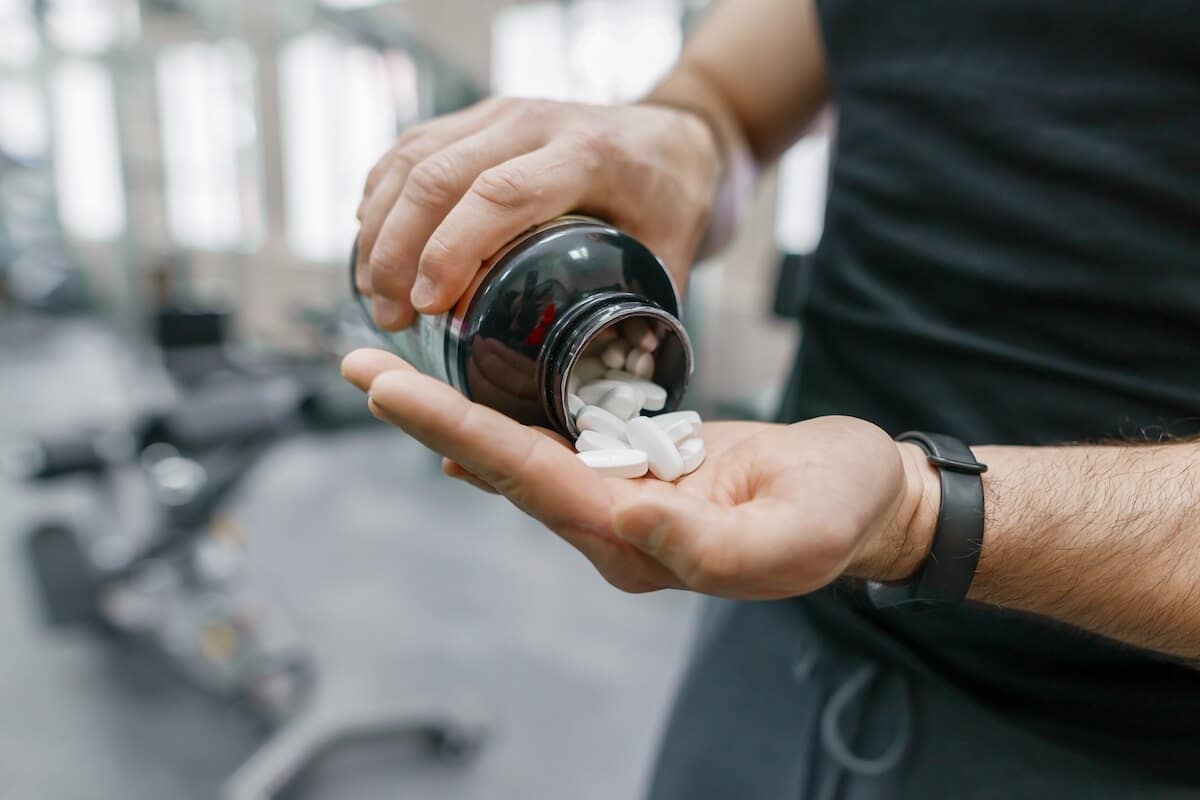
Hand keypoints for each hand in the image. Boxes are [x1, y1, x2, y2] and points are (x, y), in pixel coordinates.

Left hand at [341, 349, 938, 596]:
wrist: (867, 502)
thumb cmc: (840, 512)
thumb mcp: (793, 532)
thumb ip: (709, 544)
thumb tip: (625, 520)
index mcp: (641, 543)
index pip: (531, 481)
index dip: (458, 432)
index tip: (395, 392)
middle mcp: (614, 527)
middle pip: (503, 467)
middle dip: (429, 416)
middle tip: (359, 367)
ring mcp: (622, 500)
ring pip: (520, 454)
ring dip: (453, 413)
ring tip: (389, 376)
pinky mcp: (637, 470)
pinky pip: (555, 446)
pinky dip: (502, 423)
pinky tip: (461, 411)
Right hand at [354, 98, 720, 330]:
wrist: (676, 135)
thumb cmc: (673, 202)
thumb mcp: (673, 258)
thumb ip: (640, 319)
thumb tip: (604, 393)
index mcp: (588, 154)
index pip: (501, 194)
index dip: (452, 249)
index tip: (426, 307)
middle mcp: (536, 122)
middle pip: (440, 174)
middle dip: (398, 249)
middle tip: (389, 317)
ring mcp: (502, 112)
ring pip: (413, 157)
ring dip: (380, 228)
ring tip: (375, 294)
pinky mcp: (479, 117)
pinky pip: (410, 148)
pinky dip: (381, 198)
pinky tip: (372, 246)